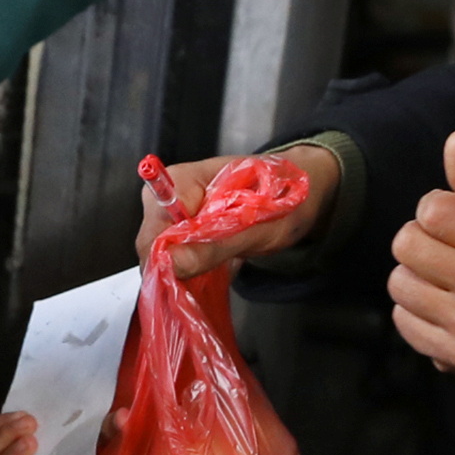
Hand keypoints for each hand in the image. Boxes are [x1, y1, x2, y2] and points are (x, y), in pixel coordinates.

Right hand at [140, 142, 337, 280]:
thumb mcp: (257, 226)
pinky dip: (197, 270)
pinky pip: (176, 260)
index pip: (154, 228)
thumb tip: (170, 264)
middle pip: (152, 244)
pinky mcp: (181, 231)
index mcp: (182, 180)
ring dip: (191, 271)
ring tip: (227, 264)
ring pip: (163, 256)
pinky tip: (222, 265)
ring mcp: (173, 214)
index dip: (168, 257)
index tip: (192, 275)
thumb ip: (213, 245)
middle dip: (180, 267)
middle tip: (220, 268)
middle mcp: (169, 195)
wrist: (302, 193)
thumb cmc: (285, 198)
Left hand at [389, 130, 454, 381]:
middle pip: (406, 244)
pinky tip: (441, 306)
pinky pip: (402, 320)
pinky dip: (414, 311)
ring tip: (440, 278)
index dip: (434, 208)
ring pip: (398, 283)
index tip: (450, 219)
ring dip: (413, 276)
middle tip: (442, 248)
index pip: (433, 210)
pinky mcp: (453, 357)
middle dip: (418, 240)